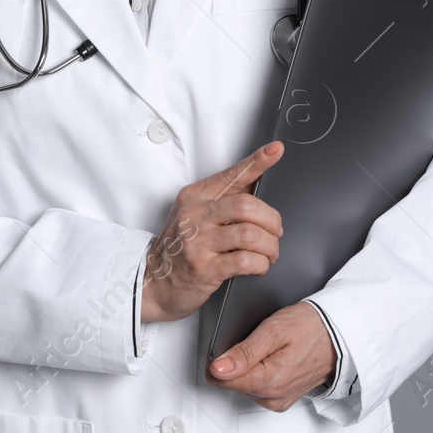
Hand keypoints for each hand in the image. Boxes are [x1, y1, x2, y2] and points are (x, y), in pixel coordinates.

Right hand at [140, 141, 284, 323]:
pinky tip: (259, 265)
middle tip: (276, 232)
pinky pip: (245, 261)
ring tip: (270, 253)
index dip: (257, 162)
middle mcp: (195, 215)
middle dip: (271, 220)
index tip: (275, 150)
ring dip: (270, 246)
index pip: (232, 175)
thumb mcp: (195, 215)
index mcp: (195, 196)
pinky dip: (261, 263)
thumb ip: (224, 200)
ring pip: (250, 234)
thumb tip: (256, 181)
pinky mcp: (205, 269)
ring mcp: (198, 242)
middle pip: (246, 206)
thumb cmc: (180, 248)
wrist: (155, 283)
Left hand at [205, 301, 335, 410]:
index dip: (218, 359)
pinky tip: (271, 358)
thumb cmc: (310, 327)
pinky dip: (260, 373)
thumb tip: (218, 368)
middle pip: (232, 383)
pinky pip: (258, 389)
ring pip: (244, 386)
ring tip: (266, 347)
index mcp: (269, 380)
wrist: (339, 335)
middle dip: (235, 362)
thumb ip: (244, 353)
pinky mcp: (283, 399)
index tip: (228, 343)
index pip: (221, 379)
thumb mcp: (273, 330)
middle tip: (254, 340)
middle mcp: (273, 396)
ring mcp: (279, 399)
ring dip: (248, 367)